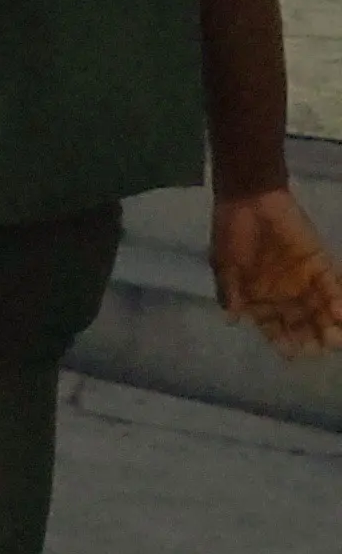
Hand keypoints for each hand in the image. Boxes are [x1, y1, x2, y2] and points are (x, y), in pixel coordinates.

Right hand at [211, 186, 341, 354]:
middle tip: (320, 349)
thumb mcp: (223, 264)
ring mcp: (303, 278)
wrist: (250, 199)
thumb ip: (231, 291)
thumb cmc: (231, 232)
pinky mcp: (319, 262)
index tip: (291, 354)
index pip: (272, 324)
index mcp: (258, 296)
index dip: (281, 339)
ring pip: (319, 307)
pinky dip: (337, 299)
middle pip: (300, 320)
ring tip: (336, 339)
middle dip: (310, 336)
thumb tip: (232, 319)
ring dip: (329, 323)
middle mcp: (283, 291)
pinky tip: (340, 313)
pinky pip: (332, 284)